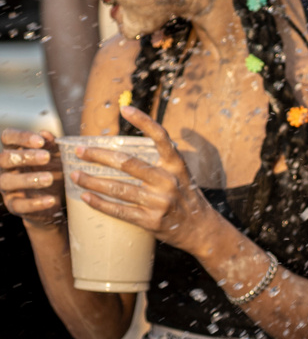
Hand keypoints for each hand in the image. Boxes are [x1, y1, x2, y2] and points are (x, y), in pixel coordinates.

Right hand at [0, 129, 64, 227]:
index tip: (40, 141)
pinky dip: (35, 203)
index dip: (21, 137)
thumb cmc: (53, 169)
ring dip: (28, 179)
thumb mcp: (56, 155)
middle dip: (25, 157)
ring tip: (49, 178)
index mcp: (14, 150)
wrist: (56, 198)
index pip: (8, 137)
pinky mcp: (13, 205)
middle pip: (5, 158)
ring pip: (7, 181)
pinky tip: (51, 199)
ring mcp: (7, 187)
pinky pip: (19, 205)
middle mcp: (5, 168)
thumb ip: (51, 144)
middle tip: (46, 157)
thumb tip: (45, 133)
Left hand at [70, 106, 218, 255]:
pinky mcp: (150, 220)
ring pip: (118, 188)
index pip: (160, 137)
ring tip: (75, 175)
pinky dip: (100, 204)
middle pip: (128, 163)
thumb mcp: (182, 174)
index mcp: (176, 165)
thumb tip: (133, 147)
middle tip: (80, 151)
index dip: (143, 121)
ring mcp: (159, 202)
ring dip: (92, 181)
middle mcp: (168, 181)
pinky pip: (120, 210)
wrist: (201, 229)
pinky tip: (86, 197)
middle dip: (99, 155)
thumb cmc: (186, 197)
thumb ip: (162, 162)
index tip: (125, 109)